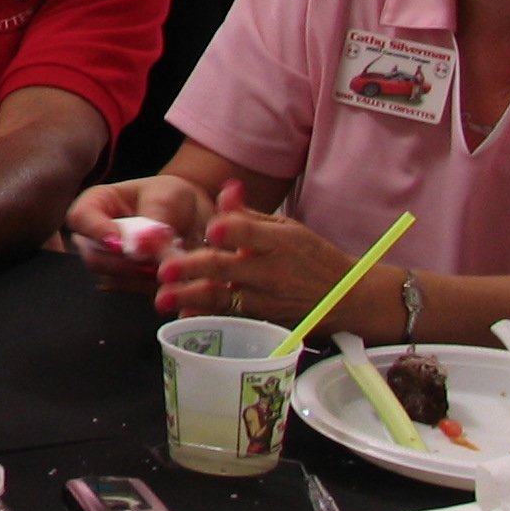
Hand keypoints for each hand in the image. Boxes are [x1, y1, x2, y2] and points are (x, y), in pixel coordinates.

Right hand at [62, 174, 214, 294]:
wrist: (191, 216)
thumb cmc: (172, 197)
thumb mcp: (166, 198)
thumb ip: (153, 219)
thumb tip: (141, 247)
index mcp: (97, 203)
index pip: (81, 218)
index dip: (96, 233)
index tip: (121, 245)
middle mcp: (95, 234)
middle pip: (93, 256)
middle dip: (125, 263)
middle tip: (154, 262)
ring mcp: (108, 259)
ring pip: (112, 277)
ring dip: (143, 276)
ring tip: (172, 262)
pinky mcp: (125, 279)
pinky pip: (132, 289)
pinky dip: (153, 284)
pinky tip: (172, 272)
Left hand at [152, 194, 371, 326]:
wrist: (345, 298)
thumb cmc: (311, 257)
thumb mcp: (286, 228)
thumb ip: (249, 215)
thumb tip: (226, 190)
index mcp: (277, 242)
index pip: (251, 232)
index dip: (232, 229)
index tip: (213, 228)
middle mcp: (269, 271)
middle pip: (226, 267)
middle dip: (193, 268)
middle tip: (166, 269)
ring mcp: (264, 299)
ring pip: (221, 298)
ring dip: (190, 298)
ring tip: (164, 298)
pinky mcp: (261, 320)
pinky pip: (229, 319)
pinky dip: (207, 317)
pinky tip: (186, 315)